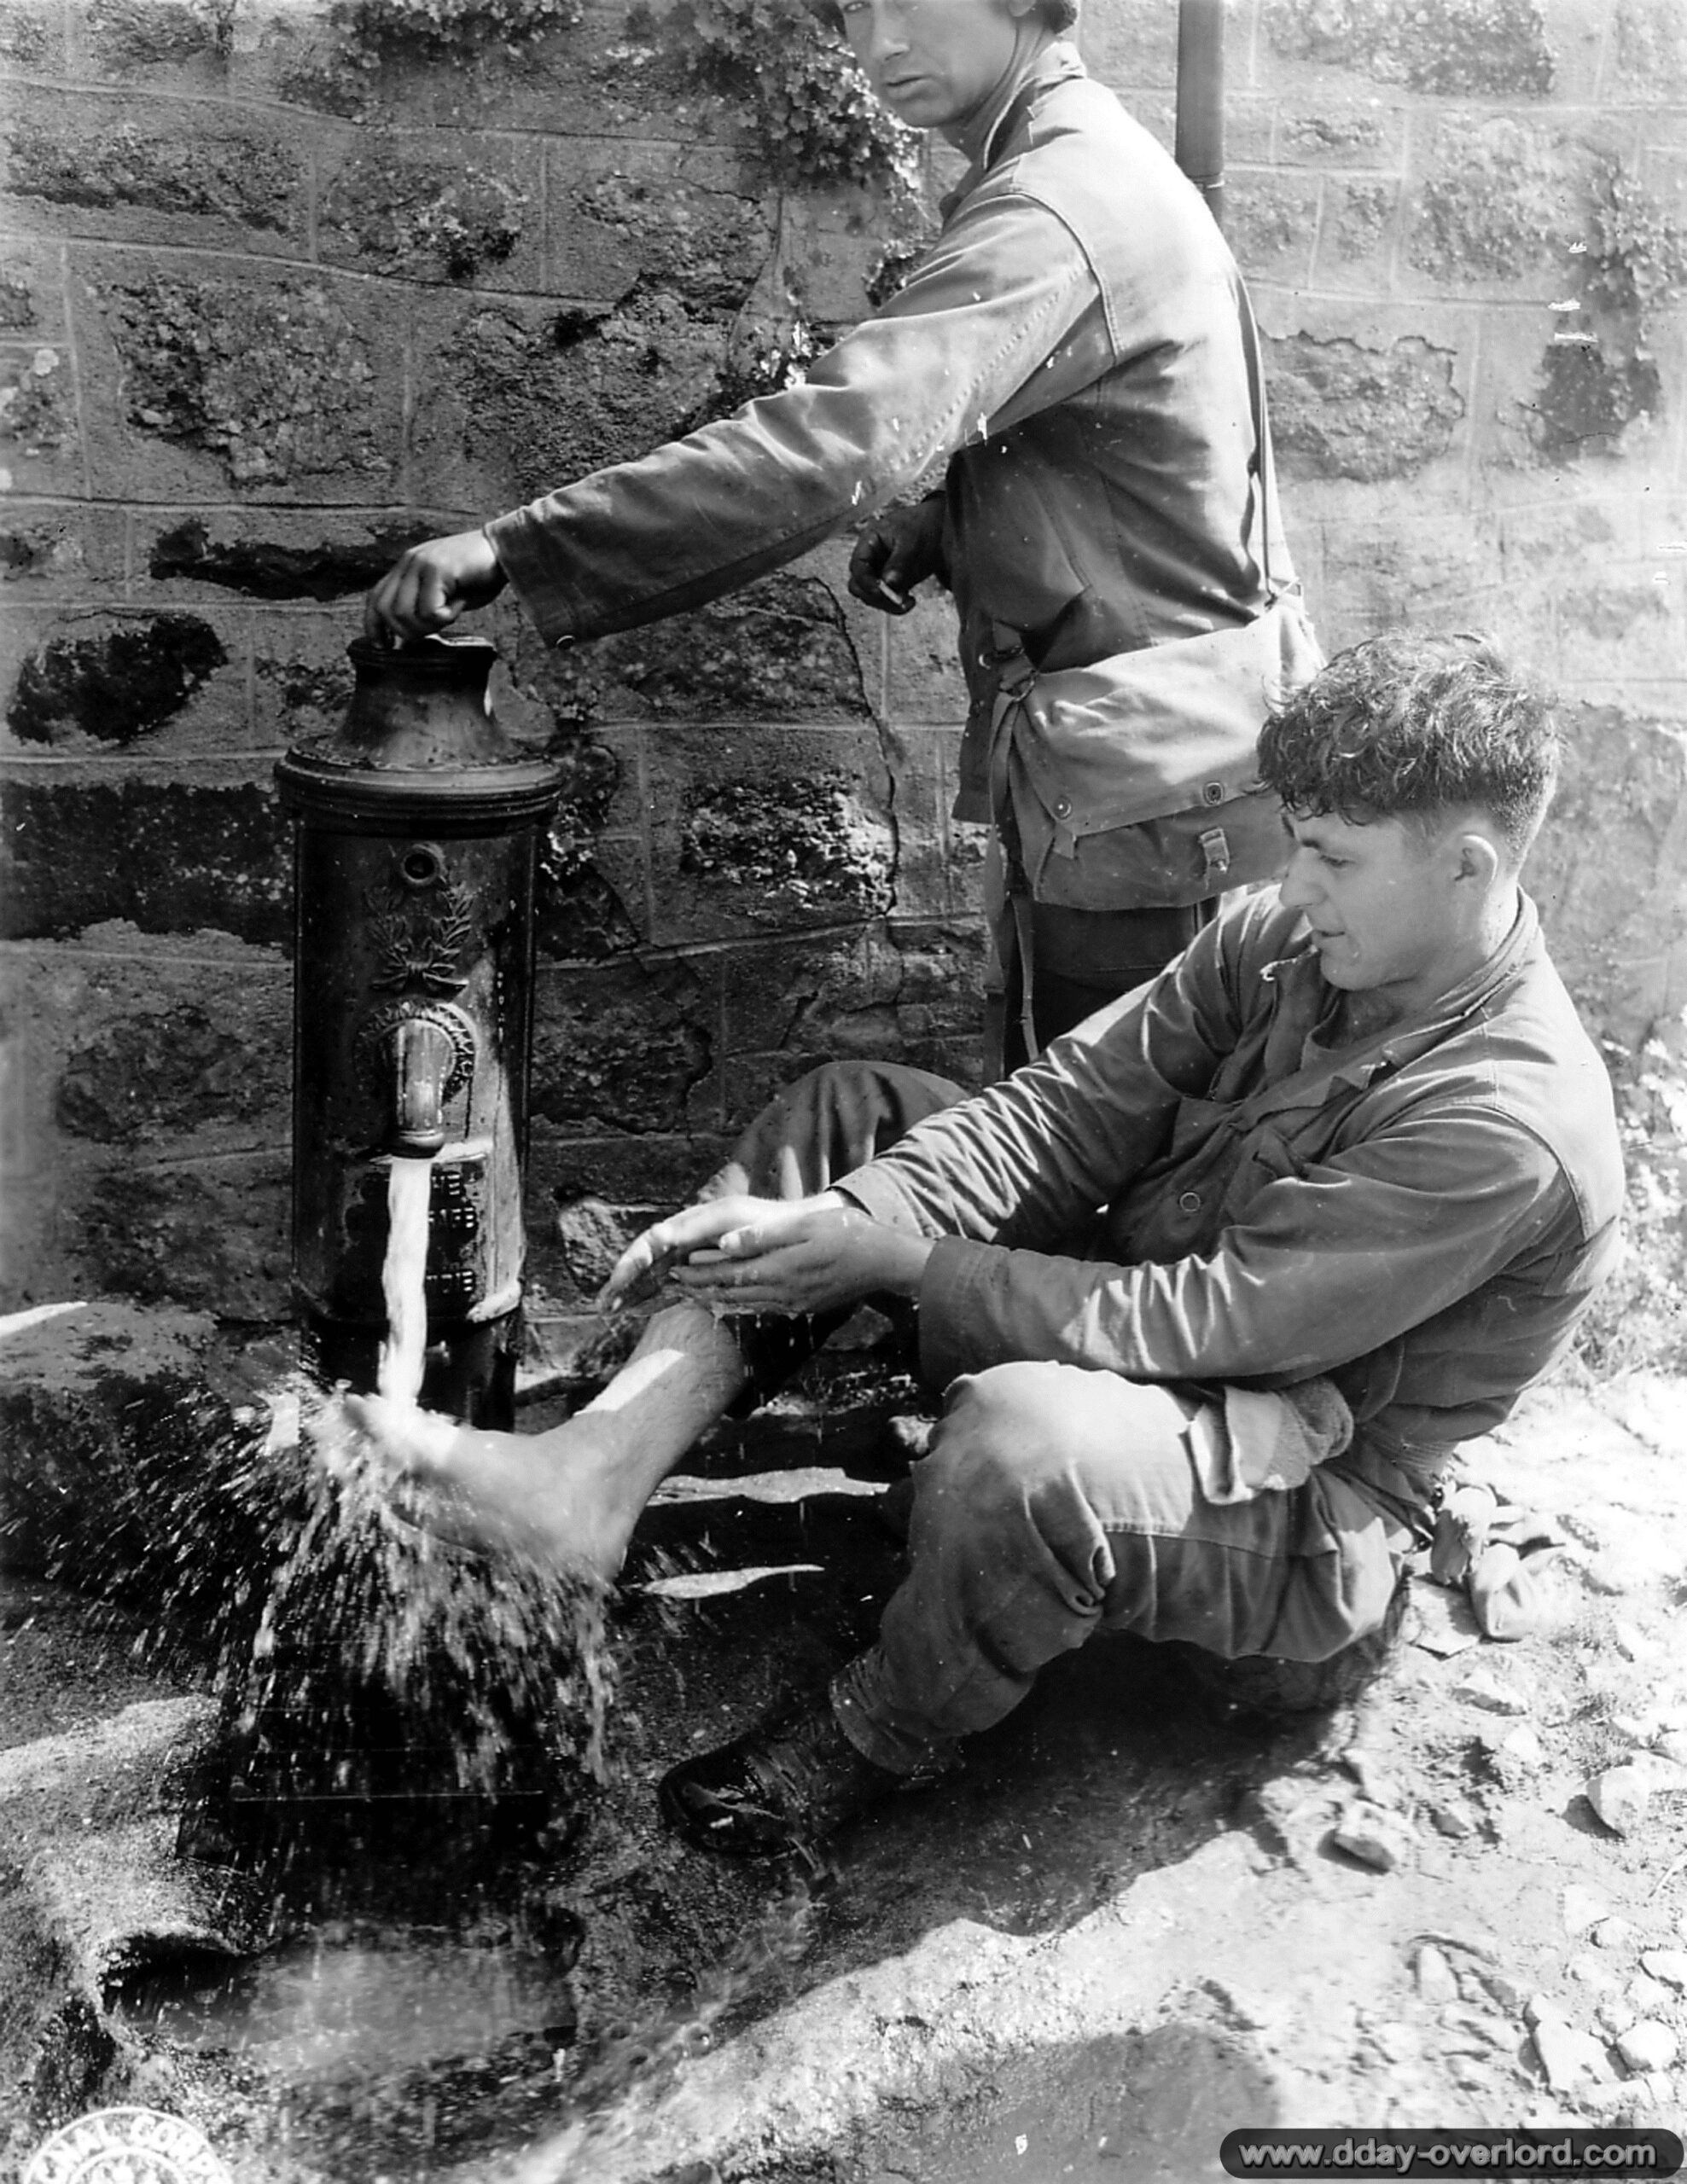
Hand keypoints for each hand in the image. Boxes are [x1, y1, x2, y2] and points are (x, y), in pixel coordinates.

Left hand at [364, 528, 507, 644]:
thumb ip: (421, 606)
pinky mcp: (437, 569)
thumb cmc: (479, 576)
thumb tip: (405, 639)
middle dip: (407, 632)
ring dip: (429, 625)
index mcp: (407, 566)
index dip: (374, 626)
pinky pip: (430, 610)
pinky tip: (459, 603)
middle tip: (433, 630)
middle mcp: (409, 562)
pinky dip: (446, 616)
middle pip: (386, 611)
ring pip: (405, 614)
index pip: (375, 598)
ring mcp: (421, 563)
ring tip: (450, 613)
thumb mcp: (443, 592)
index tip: (382, 646)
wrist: (505, 551)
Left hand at [598, 1193, 930, 1315]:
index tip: (676, 1267)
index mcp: (780, 1269)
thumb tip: (726, 1242)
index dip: (701, 1270)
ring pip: (746, 1303)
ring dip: (718, 1298)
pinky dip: (742, 1304)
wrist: (884, 1262)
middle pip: (732, 1291)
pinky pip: (764, 1307)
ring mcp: (794, 1302)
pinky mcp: (803, 1306)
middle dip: (701, 1287)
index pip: (729, 1272)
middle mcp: (783, 1291)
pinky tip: (734, 1301)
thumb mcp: (806, 1226)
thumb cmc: (848, 1233)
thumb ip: (764, 1236)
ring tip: (694, 1294)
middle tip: (674, 1284)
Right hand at [847, 497, 945, 614]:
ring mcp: (879, 571)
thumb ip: (899, 563)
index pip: (857, 566)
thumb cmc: (923, 526)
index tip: (880, 591)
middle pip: (859, 585)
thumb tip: (888, 583)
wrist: (940, 526)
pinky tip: (910, 601)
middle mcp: (870, 558)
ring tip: (907, 602)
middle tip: (895, 600)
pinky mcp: (891, 582)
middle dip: (875, 596)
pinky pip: (886, 598)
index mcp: (870, 541)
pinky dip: (895, 604)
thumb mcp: (912, 543)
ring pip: (871, 595)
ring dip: (886, 603)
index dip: (865, 581)